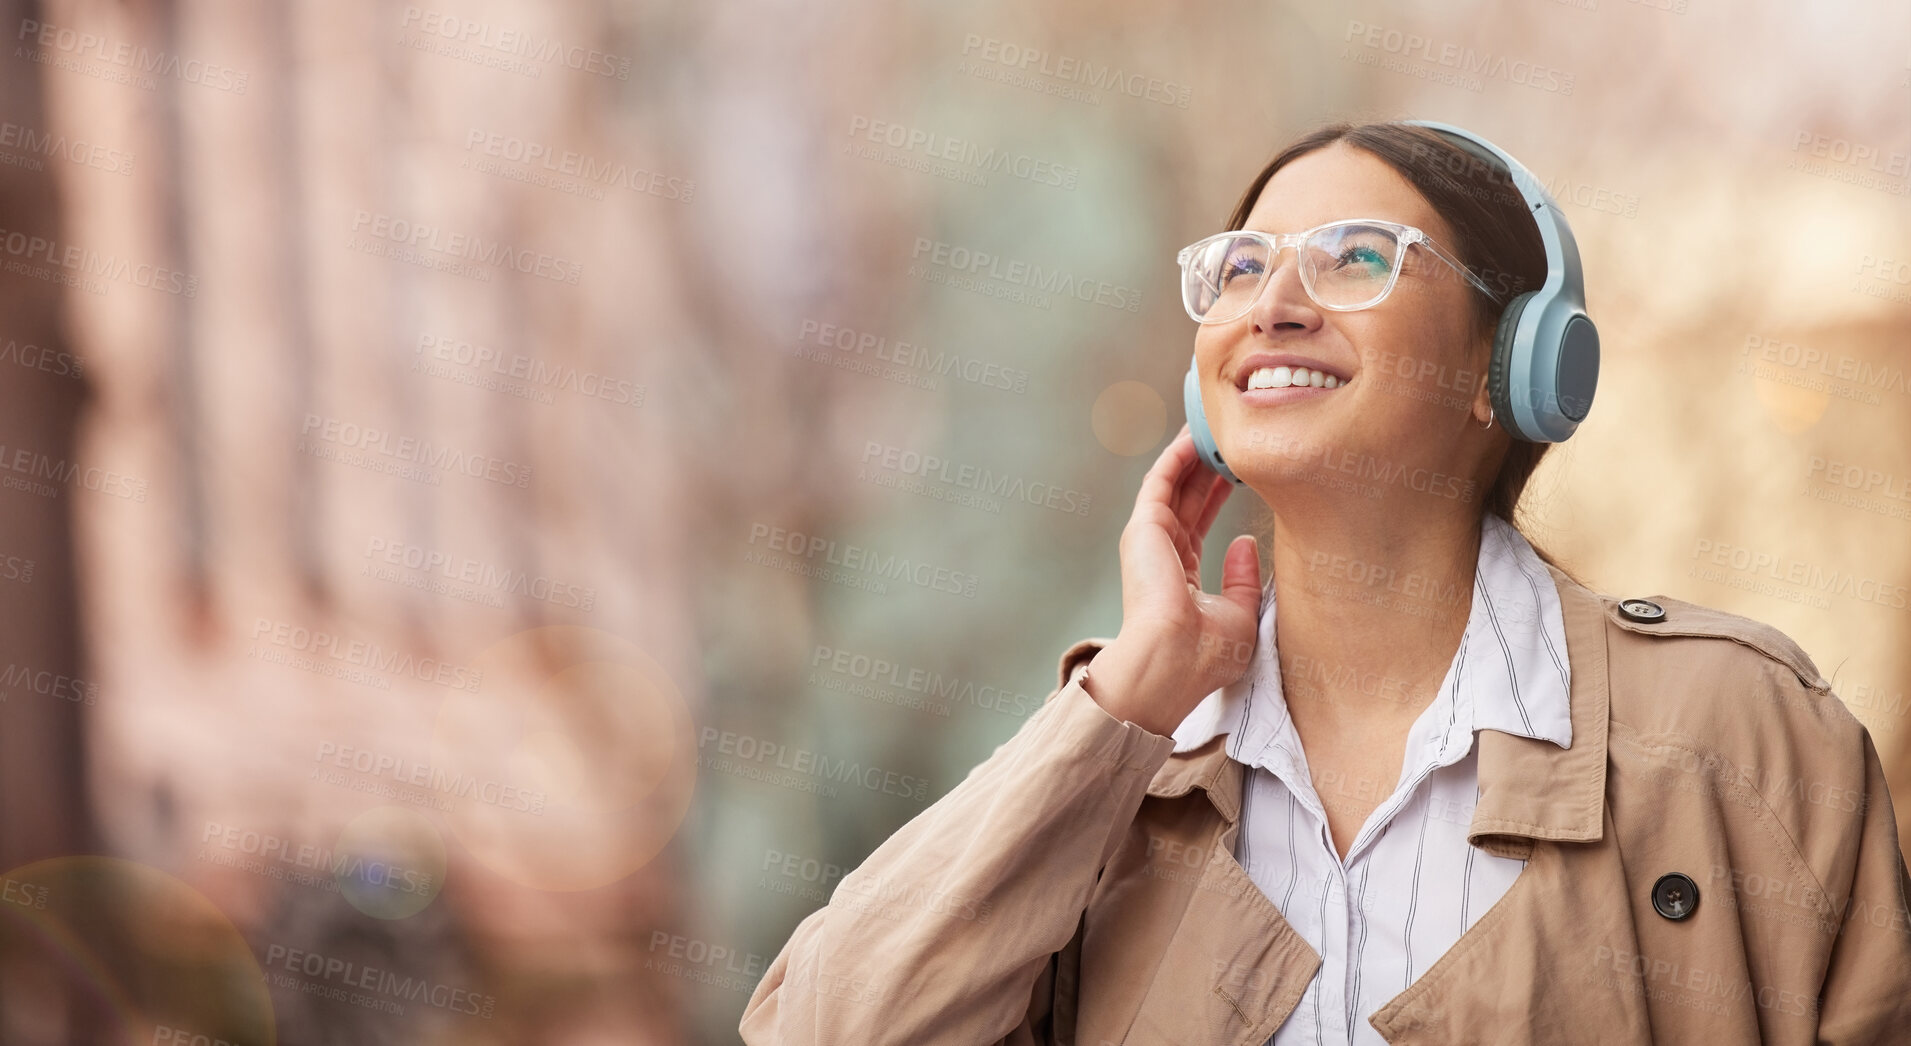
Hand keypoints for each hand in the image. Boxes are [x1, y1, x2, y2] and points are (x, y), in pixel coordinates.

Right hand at [1083, 423, 1263, 735]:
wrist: (1173, 660)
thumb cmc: (1203, 654)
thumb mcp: (1239, 614)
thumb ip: (1243, 578)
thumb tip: (1246, 540)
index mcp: (1179, 577)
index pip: (1199, 524)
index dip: (1218, 495)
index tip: (1239, 471)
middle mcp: (1161, 554)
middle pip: (1187, 497)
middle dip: (1207, 466)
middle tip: (1229, 436)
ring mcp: (1150, 539)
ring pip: (1174, 483)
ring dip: (1193, 453)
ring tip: (1216, 423)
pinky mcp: (1144, 526)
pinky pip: (1163, 479)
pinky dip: (1178, 455)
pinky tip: (1197, 434)